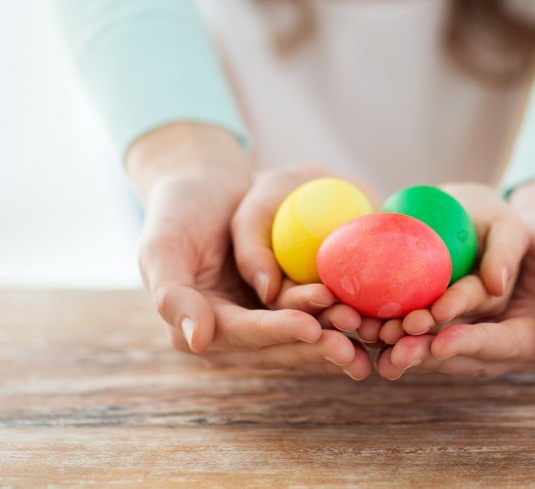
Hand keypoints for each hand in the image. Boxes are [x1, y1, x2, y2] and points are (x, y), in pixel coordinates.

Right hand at [129, 124, 368, 377]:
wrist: (204, 189)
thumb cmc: (178, 211)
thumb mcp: (162, 245)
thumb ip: (171, 295)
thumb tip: (195, 342)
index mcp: (196, 326)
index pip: (242, 334)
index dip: (276, 333)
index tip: (311, 328)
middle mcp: (228, 334)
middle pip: (277, 346)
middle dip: (315, 347)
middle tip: (353, 345)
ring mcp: (257, 323)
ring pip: (300, 339)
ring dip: (333, 339)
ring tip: (369, 333)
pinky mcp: (281, 309)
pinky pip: (313, 317)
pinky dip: (338, 319)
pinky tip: (371, 321)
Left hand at [376, 176, 534, 378]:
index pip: (503, 345)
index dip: (472, 344)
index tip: (441, 343)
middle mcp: (504, 340)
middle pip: (463, 351)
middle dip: (428, 351)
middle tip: (395, 349)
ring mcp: (480, 327)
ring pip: (439, 340)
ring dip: (408, 342)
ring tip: (375, 337)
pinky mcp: (459, 311)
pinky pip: (429, 318)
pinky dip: (402, 320)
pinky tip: (372, 316)